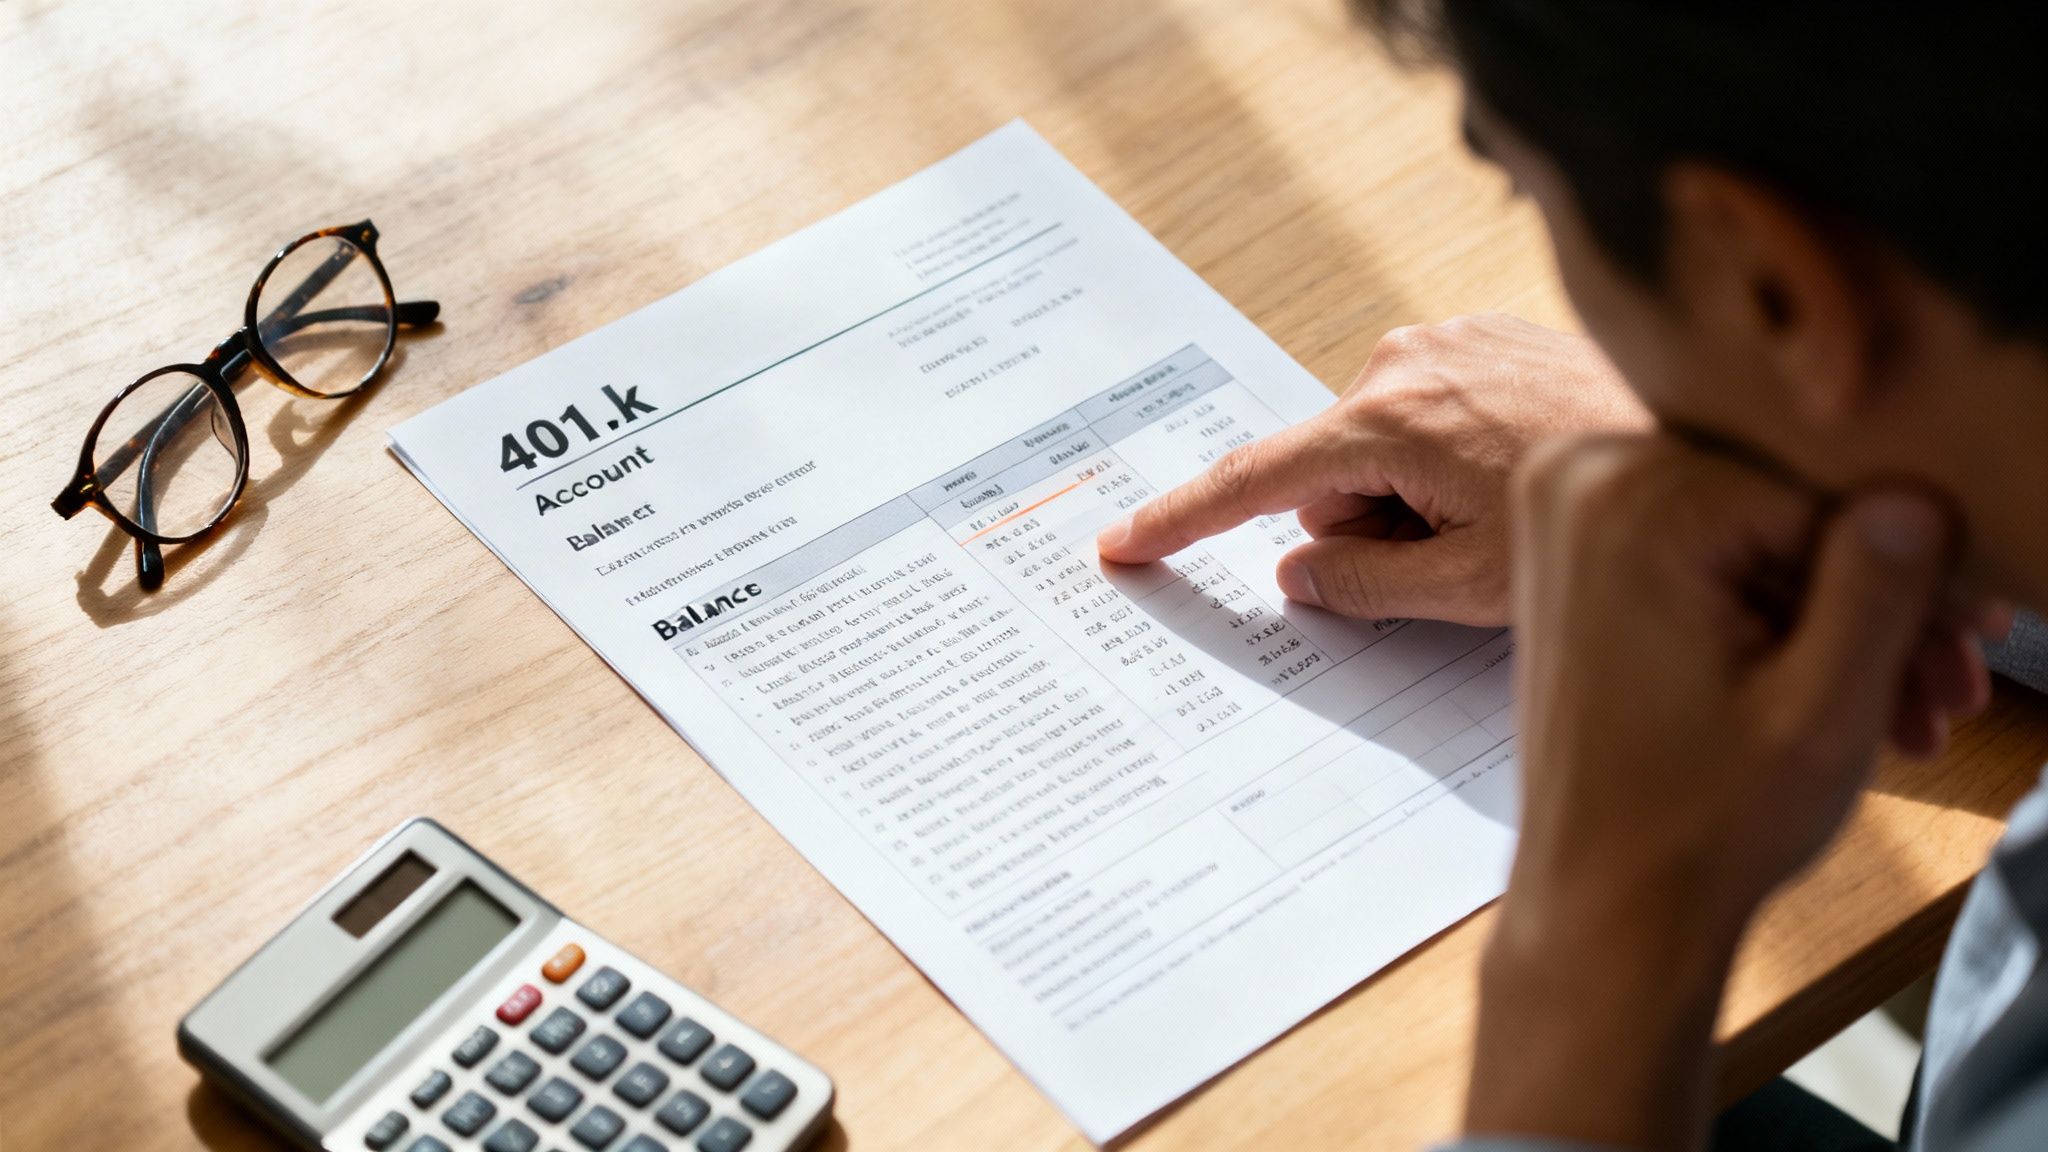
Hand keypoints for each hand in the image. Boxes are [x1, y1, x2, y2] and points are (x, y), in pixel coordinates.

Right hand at [1096, 313, 1647, 623]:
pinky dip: (1447, 456)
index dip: (1183, 519)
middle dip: (1369, 526)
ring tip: (1504, 512)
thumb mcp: (1477, 587)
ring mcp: (1445, 338)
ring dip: (1414, 494)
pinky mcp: (1481, 334)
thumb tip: (1297, 570)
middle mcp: (1404, 360)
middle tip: (1457, 558)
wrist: (1725, 441)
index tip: (1125, 544)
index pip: (1257, 479)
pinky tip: (1517, 472)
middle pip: (1330, 475)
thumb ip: (1365, 586)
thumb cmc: (1617, 518)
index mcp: (1391, 422)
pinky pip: (1423, 412)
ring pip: (1377, 447)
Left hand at [1467, 433, 1953, 1146]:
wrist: (1604, 905)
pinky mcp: (1574, 549)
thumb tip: (1921, 493)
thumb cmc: (1703, 827)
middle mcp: (1579, 475)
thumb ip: (1880, 588)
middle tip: (1952, 688)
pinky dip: (1772, 618)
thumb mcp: (1823, 710)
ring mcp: (1565, 508)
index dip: (1917, 570)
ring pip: (1757, 534)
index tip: (1983, 634)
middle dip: (1881, 598)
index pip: (1825, 491)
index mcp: (1631, 499)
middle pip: (1786, 506)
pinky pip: (1707, 553)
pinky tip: (1846, 695)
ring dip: (1840, 618)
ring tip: (1914, 711)